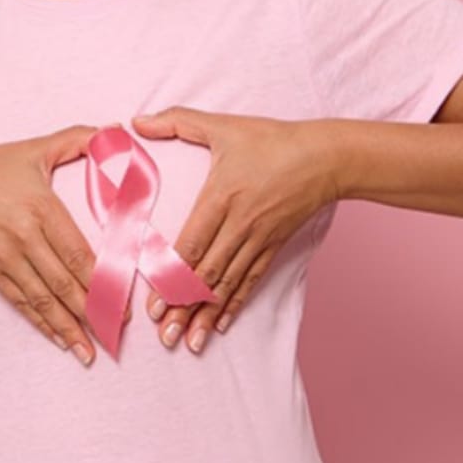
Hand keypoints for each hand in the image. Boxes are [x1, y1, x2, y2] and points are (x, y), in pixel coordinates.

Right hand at [0, 124, 128, 366]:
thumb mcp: (31, 150)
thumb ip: (76, 138)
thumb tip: (115, 131)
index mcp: (41, 207)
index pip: (78, 251)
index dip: (102, 280)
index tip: (123, 300)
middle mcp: (25, 236)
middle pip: (65, 282)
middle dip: (92, 312)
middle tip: (116, 333)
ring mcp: (7, 257)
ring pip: (44, 299)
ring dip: (68, 327)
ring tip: (90, 352)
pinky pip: (21, 302)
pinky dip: (41, 323)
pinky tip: (58, 339)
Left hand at [130, 107, 339, 354]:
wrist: (325, 156)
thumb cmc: (271, 138)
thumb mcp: (223, 125)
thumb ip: (178, 121)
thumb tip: (137, 120)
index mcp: (222, 197)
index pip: (192, 244)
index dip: (172, 277)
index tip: (154, 303)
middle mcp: (240, 225)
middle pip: (207, 274)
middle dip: (183, 308)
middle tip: (164, 336)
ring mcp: (259, 239)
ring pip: (227, 284)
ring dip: (206, 315)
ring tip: (188, 342)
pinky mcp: (273, 245)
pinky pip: (251, 281)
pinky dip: (235, 304)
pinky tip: (221, 325)